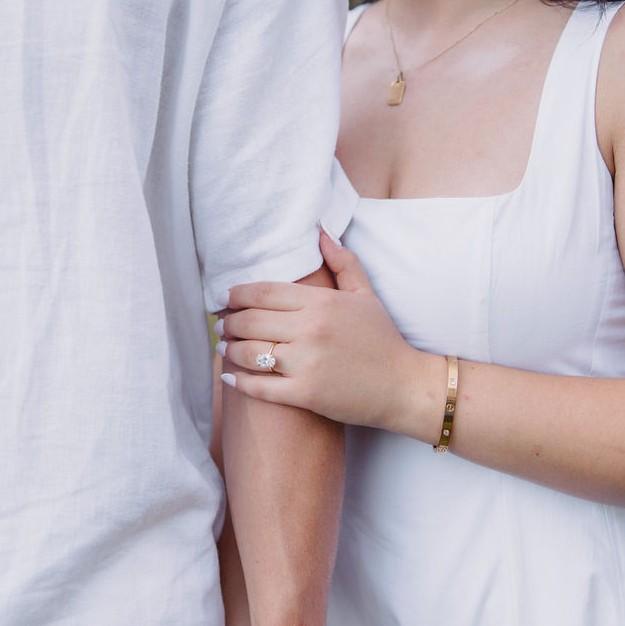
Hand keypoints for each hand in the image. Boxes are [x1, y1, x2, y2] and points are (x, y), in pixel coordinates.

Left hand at [218, 229, 431, 430]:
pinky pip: (260, 387)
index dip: (237, 295)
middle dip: (228, 323)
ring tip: (224, 348)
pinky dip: (238, 382)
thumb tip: (321, 231)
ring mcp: (306, 363)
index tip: (226, 299)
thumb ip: (342, 262)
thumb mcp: (366, 295)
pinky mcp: (305, 394)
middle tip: (221, 325)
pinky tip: (229, 377)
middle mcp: (310, 330)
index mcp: (321, 302)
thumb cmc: (383, 339)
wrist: (403, 386)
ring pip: (249, 353)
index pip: (263, 292)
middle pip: (249, 321)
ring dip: (229, 350)